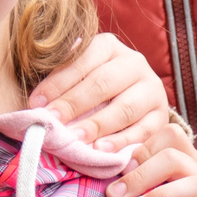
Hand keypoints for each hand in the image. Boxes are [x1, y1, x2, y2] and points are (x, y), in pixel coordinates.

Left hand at [28, 34, 170, 156]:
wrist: (133, 102)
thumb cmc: (91, 92)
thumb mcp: (77, 78)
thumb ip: (60, 85)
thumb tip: (35, 105)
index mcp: (109, 46)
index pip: (82, 60)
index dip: (58, 83)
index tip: (37, 105)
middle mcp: (134, 62)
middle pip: (103, 82)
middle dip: (74, 105)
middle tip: (53, 125)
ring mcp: (152, 89)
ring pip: (125, 107)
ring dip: (97, 125)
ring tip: (75, 139)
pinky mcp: (161, 116)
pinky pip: (143, 130)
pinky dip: (121, 141)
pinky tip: (101, 150)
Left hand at [106, 123, 196, 196]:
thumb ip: (142, 187)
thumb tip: (102, 183)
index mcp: (187, 164)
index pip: (168, 137)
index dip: (139, 148)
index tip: (112, 170)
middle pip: (175, 157)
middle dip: (141, 174)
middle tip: (114, 195)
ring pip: (196, 185)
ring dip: (162, 196)